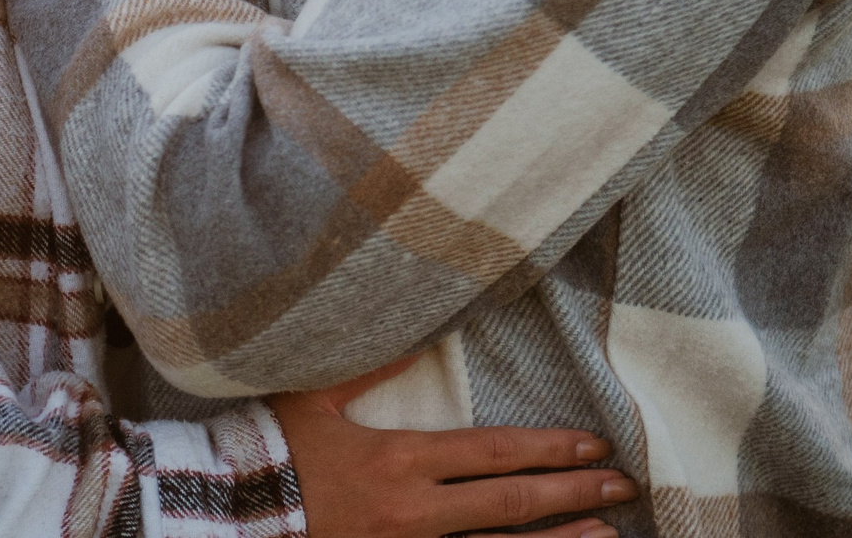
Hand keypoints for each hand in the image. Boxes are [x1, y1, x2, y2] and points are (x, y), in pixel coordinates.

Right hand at [270, 360, 635, 537]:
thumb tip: (423, 336)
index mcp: (398, 459)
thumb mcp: (313, 398)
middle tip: (624, 488)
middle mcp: (414, 511)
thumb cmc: (269, 451)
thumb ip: (369, 365)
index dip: (547, 449)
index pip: (492, 454)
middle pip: (510, 505)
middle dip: (572, 494)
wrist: (228, 514)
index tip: (593, 445)